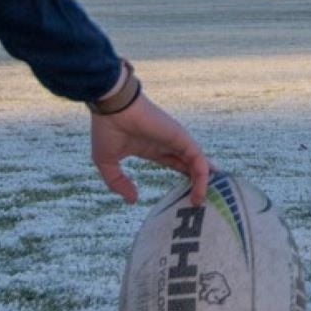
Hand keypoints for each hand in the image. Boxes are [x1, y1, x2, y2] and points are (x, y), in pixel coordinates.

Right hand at [90, 94, 210, 205]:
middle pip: (190, 164)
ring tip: (202, 203)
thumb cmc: (107, 129)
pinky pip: (198, 159)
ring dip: (203, 182)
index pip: (174, 163)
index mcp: (152, 147)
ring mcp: (175, 140)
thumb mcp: (107, 163)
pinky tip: (200, 193)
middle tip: (203, 202)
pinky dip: (202, 176)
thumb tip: (133, 199)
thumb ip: (118, 182)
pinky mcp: (181, 138)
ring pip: (197, 163)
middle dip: (199, 181)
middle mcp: (166, 143)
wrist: (112, 108)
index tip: (189, 195)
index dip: (183, 177)